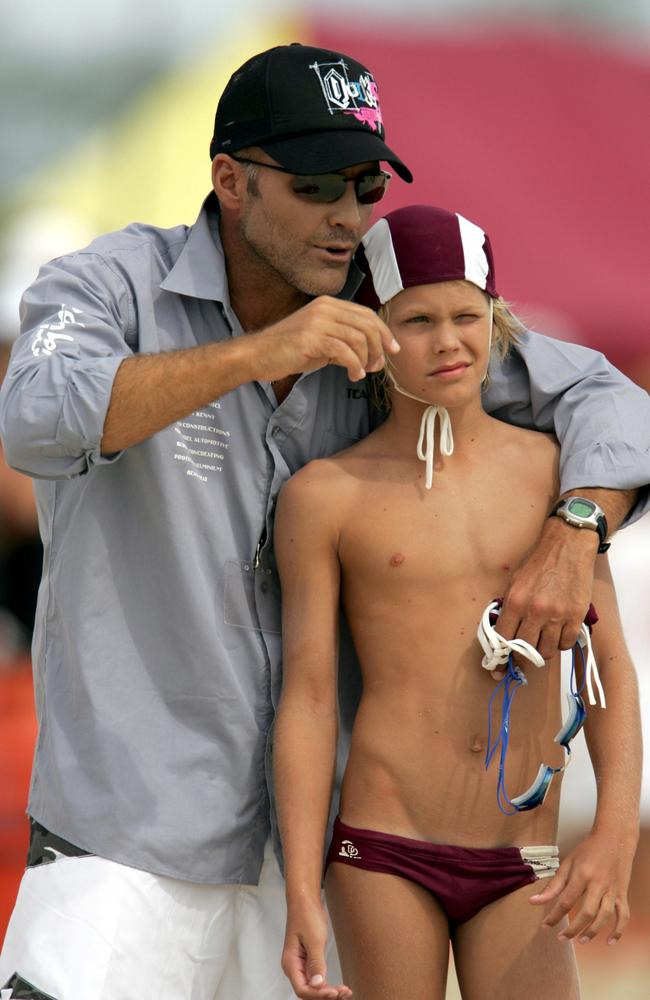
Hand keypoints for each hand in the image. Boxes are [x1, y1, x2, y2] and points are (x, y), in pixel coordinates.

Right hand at [250, 296, 399, 384]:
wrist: (258, 355)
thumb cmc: (289, 351)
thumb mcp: (322, 343)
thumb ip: (346, 344)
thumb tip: (375, 358)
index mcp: (329, 304)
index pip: (366, 314)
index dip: (383, 332)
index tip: (393, 349)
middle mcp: (325, 308)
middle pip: (366, 324)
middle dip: (378, 347)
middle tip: (377, 366)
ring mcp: (317, 321)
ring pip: (358, 337)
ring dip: (366, 359)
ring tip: (361, 372)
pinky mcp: (311, 338)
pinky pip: (344, 351)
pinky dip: (354, 365)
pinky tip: (353, 375)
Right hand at [281, 896, 352, 998]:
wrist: (305, 900)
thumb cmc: (306, 915)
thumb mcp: (314, 939)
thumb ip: (315, 963)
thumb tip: (317, 984)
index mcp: (290, 962)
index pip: (302, 989)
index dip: (318, 994)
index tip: (334, 992)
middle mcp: (294, 967)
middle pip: (308, 991)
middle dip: (325, 995)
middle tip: (344, 993)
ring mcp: (301, 965)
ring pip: (313, 987)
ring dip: (328, 992)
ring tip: (345, 992)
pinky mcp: (308, 961)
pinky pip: (317, 979)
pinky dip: (328, 984)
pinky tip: (339, 987)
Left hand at [494, 515, 597, 671]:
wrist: (568, 545)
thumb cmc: (539, 561)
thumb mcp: (514, 580)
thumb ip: (509, 607)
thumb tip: (502, 632)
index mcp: (515, 601)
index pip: (503, 639)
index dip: (499, 656)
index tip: (497, 667)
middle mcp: (535, 611)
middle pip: (524, 651)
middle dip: (520, 659)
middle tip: (520, 661)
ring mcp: (557, 615)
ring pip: (547, 652)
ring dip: (542, 652)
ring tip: (541, 643)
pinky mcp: (576, 616)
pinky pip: (567, 644)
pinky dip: (561, 644)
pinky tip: (558, 635)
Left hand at [529, 830, 633, 944]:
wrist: (614, 838)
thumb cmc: (588, 850)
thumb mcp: (568, 863)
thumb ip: (553, 885)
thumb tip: (534, 901)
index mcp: (582, 875)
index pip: (566, 901)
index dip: (554, 916)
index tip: (545, 926)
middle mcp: (598, 884)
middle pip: (586, 912)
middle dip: (573, 929)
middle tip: (562, 938)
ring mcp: (612, 890)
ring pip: (604, 916)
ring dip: (592, 932)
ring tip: (581, 941)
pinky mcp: (623, 894)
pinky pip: (623, 916)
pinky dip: (618, 930)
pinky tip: (610, 941)